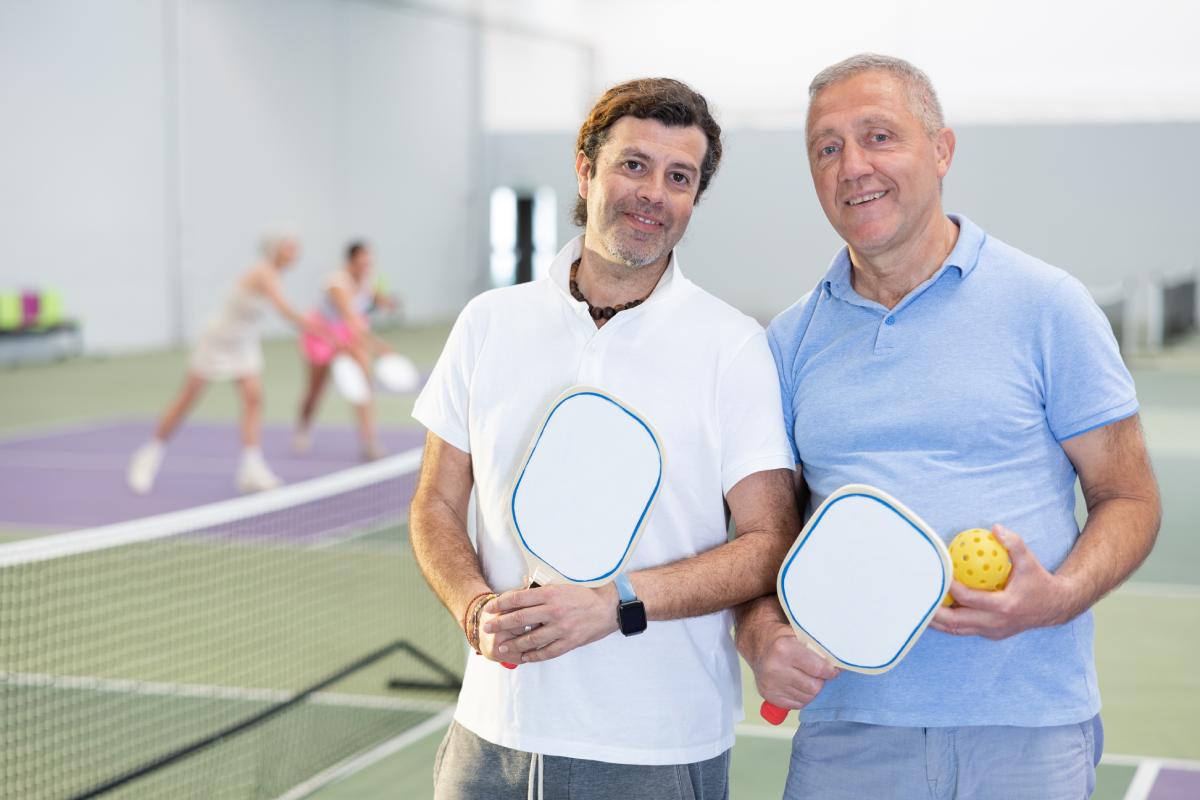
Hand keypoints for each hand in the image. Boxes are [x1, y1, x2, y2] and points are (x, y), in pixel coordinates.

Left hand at [482, 584, 619, 663]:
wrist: (609, 607)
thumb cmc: (584, 594)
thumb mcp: (561, 587)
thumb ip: (541, 594)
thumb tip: (518, 598)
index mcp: (550, 594)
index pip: (518, 599)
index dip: (500, 604)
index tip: (489, 608)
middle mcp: (553, 611)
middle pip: (519, 619)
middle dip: (500, 624)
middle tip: (487, 628)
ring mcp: (561, 629)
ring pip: (530, 639)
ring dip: (513, 644)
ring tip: (501, 647)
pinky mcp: (569, 642)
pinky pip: (547, 652)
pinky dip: (533, 656)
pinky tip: (524, 657)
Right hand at [752, 623, 838, 710]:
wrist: (758, 645)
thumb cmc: (782, 639)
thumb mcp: (799, 635)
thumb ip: (818, 648)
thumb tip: (840, 663)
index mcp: (784, 649)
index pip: (818, 669)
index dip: (831, 671)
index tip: (834, 670)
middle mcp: (774, 668)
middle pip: (814, 687)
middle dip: (821, 681)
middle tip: (820, 674)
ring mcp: (770, 684)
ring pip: (807, 698)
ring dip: (812, 690)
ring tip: (808, 678)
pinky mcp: (768, 696)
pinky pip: (796, 705)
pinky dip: (801, 697)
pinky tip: (798, 685)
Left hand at [931, 525, 1076, 639]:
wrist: (1055, 607)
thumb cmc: (1038, 581)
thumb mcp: (1029, 561)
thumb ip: (1014, 544)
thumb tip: (995, 529)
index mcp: (1005, 606)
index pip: (971, 599)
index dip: (952, 589)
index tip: (940, 576)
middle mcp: (997, 623)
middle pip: (958, 622)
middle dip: (936, 613)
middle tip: (919, 599)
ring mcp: (993, 631)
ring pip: (958, 630)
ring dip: (938, 621)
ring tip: (920, 608)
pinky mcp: (991, 634)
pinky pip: (965, 630)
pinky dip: (949, 622)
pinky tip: (936, 611)